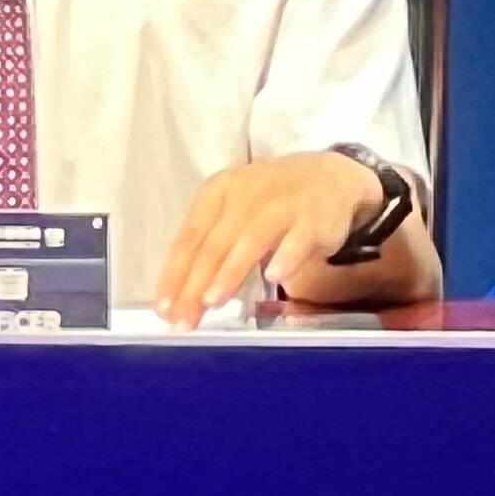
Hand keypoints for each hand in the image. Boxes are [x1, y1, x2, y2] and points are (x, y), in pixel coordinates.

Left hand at [155, 152, 381, 327]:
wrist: (331, 177)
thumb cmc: (271, 201)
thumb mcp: (234, 209)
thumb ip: (211, 245)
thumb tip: (180, 296)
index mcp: (218, 191)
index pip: (189, 237)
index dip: (173, 274)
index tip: (163, 308)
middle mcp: (247, 194)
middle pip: (214, 245)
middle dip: (195, 285)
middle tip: (184, 318)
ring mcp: (281, 205)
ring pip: (249, 242)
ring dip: (229, 273)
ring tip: (212, 301)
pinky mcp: (313, 218)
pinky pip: (296, 242)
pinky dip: (285, 259)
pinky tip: (274, 278)